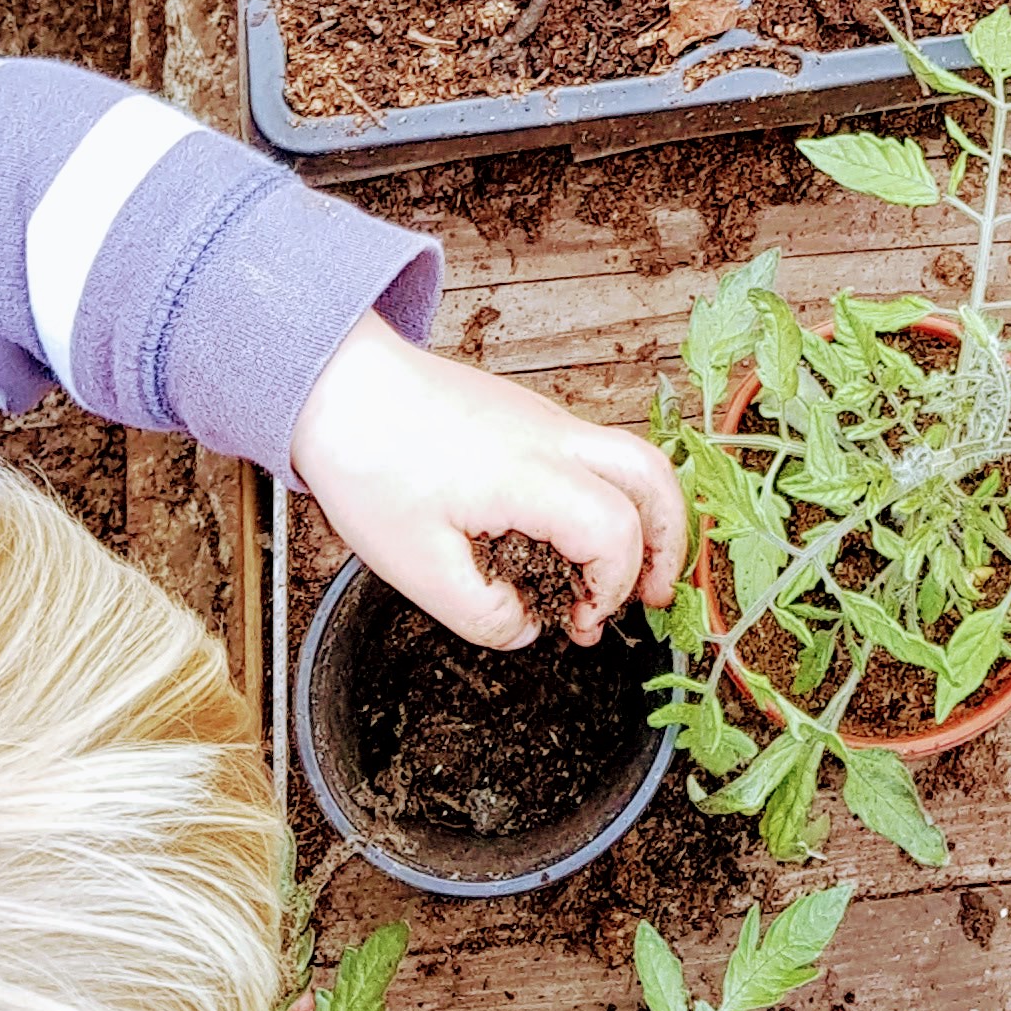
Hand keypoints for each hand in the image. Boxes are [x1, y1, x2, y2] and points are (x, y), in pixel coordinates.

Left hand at [290, 311, 686, 650]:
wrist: (340, 384)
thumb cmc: (370, 463)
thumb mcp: (415, 567)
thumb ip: (481, 614)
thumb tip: (526, 627)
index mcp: (530, 475)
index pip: (616, 529)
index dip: (613, 585)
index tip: (579, 618)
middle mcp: (554, 438)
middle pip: (653, 477)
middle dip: (670, 541)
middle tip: (656, 594)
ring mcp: (546, 420)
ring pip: (631, 459)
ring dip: (643, 519)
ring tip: (624, 574)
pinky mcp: (529, 417)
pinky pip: (595, 455)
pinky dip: (607, 500)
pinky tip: (568, 540)